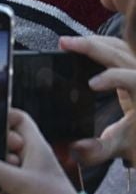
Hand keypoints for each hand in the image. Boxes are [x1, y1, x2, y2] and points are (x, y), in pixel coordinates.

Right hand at [62, 34, 135, 167]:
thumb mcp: (123, 148)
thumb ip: (99, 150)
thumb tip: (75, 146)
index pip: (132, 77)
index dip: (112, 77)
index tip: (91, 85)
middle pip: (121, 53)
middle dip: (92, 46)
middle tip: (64, 43)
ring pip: (120, 47)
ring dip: (95, 43)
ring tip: (69, 43)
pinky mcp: (132, 70)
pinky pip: (120, 49)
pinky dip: (101, 45)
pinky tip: (85, 47)